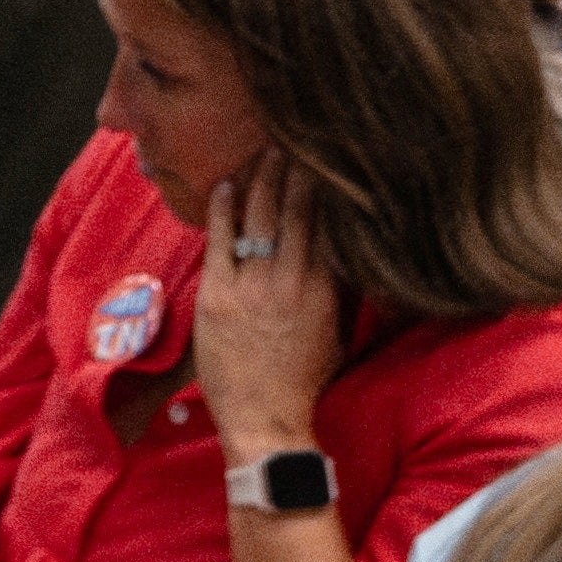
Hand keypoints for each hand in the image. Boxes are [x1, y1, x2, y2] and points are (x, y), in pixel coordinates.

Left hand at [192, 157, 340, 460]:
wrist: (265, 420)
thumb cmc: (303, 379)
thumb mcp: (336, 332)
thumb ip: (340, 289)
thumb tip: (345, 249)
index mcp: (323, 290)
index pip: (325, 225)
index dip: (324, 189)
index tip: (324, 161)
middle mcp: (289, 282)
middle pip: (293, 212)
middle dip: (293, 172)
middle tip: (291, 141)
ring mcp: (250, 288)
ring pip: (257, 219)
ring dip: (261, 180)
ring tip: (263, 151)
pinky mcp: (216, 296)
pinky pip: (218, 241)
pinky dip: (222, 210)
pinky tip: (224, 185)